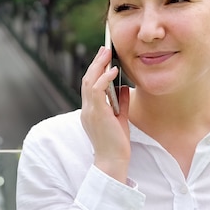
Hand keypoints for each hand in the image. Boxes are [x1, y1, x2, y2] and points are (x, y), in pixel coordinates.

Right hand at [80, 46, 130, 183]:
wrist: (113, 161)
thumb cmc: (117, 143)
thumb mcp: (120, 119)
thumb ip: (120, 102)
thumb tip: (123, 86)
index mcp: (90, 110)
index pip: (89, 85)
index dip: (95, 70)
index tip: (103, 58)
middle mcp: (86, 109)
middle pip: (87, 79)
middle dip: (96, 63)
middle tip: (104, 49)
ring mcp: (89, 111)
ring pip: (89, 81)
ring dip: (98, 65)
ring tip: (107, 53)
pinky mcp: (96, 113)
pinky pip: (97, 90)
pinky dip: (104, 78)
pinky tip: (113, 70)